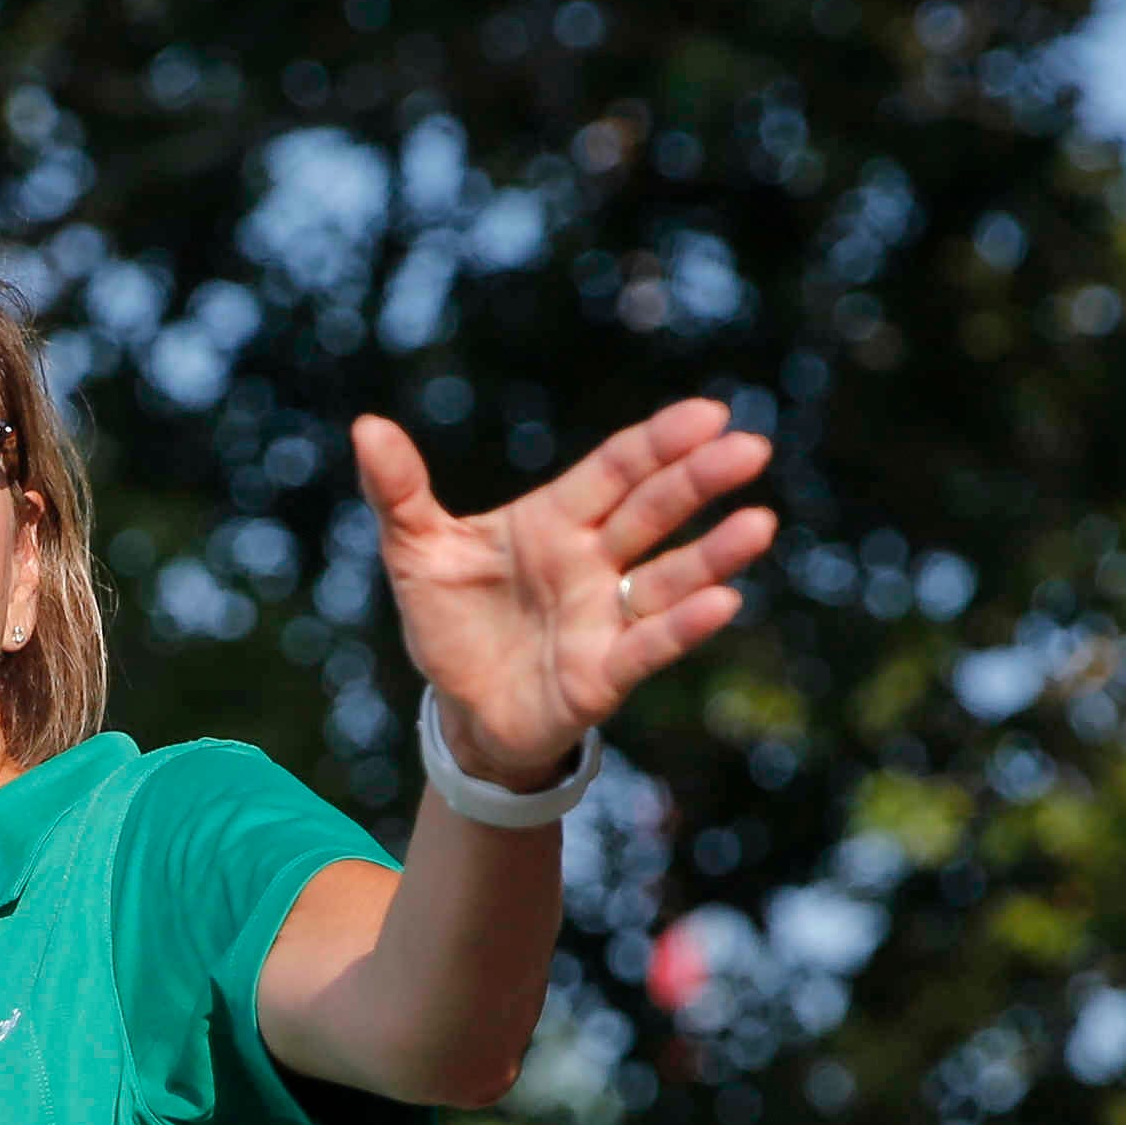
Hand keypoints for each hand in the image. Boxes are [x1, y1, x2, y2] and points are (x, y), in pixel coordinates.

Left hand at [354, 400, 775, 785]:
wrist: (460, 711)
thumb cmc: (451, 622)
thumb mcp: (415, 554)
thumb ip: (398, 493)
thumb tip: (366, 428)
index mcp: (554, 520)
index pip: (617, 470)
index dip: (659, 443)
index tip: (708, 414)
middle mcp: (592, 561)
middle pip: (654, 511)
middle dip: (700, 479)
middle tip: (751, 448)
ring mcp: (606, 615)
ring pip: (670, 576)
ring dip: (714, 553)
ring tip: (759, 524)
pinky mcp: (606, 672)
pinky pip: (651, 644)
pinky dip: (683, 626)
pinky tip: (724, 601)